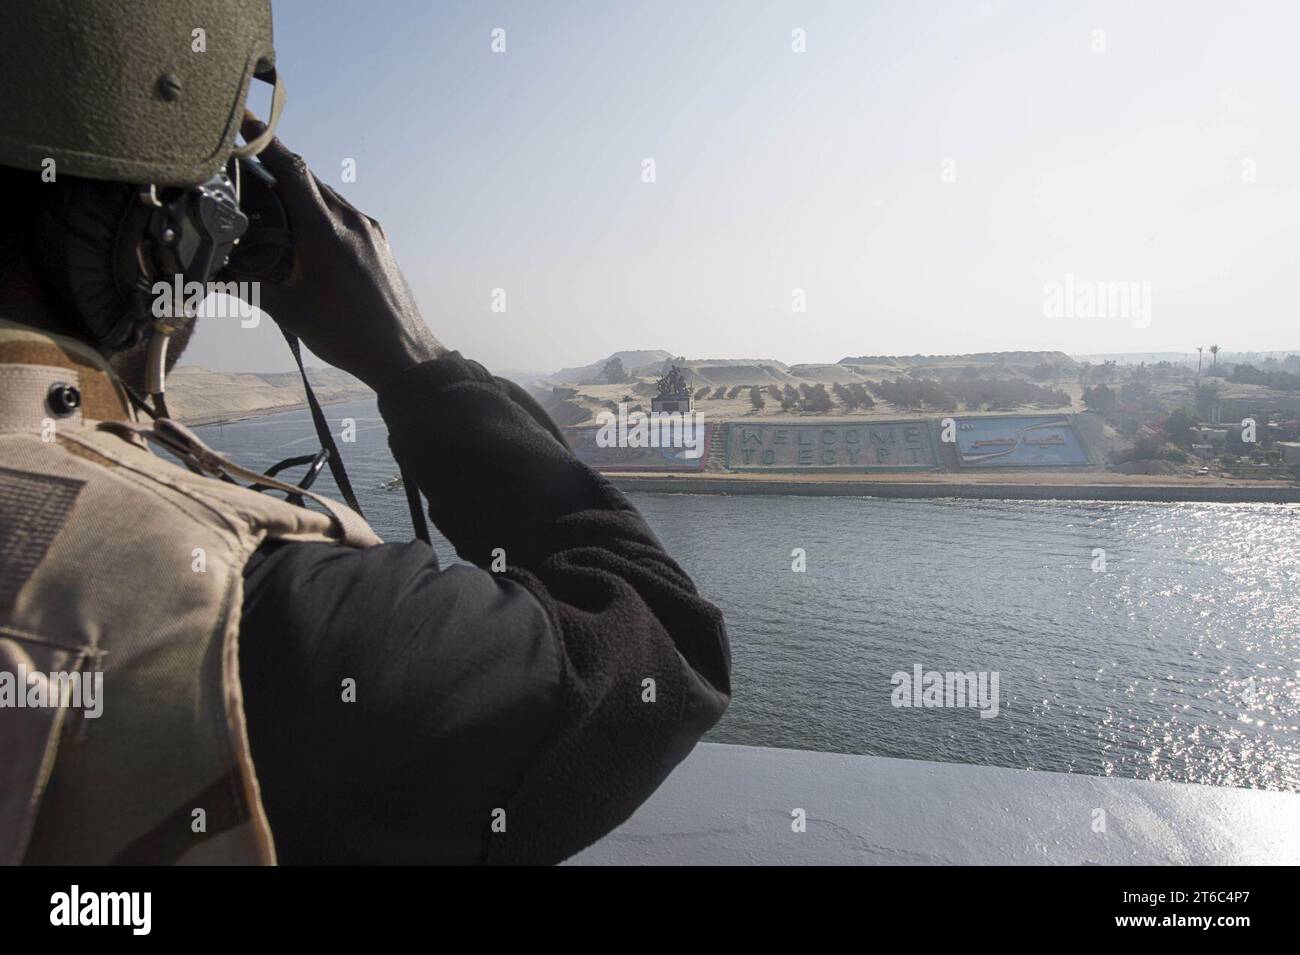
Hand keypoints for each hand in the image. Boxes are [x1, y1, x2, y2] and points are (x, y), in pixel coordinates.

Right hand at [238, 116, 443, 390]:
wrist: (404, 355)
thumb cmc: (348, 336)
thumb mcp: (289, 311)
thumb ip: (249, 285)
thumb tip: (211, 272)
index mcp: (325, 232)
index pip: (290, 169)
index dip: (263, 142)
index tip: (240, 120)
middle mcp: (350, 222)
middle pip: (306, 179)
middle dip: (273, 169)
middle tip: (241, 167)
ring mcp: (369, 230)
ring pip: (326, 196)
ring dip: (297, 193)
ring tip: (268, 200)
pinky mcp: (379, 243)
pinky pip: (343, 214)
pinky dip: (319, 212)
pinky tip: (303, 231)